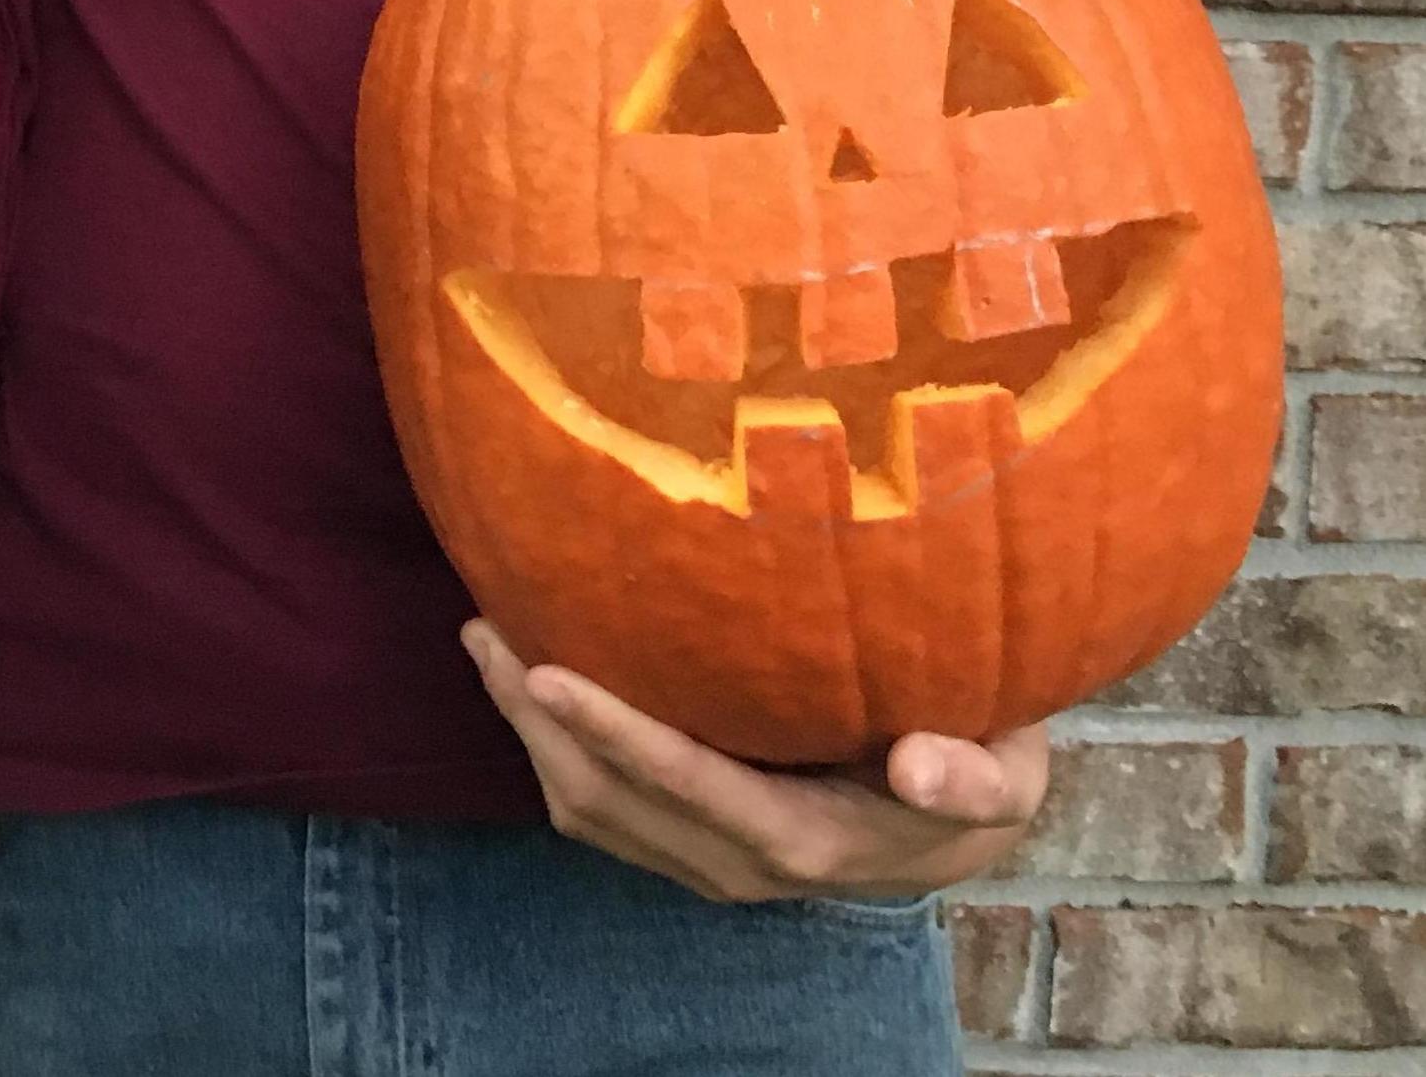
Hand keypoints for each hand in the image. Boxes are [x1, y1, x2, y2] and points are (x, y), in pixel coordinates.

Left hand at [464, 619, 1046, 903]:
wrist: (957, 826)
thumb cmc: (976, 766)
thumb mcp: (1005, 773)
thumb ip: (972, 775)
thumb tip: (916, 764)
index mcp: (809, 837)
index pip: (691, 785)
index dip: (616, 733)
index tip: (550, 671)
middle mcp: (743, 862)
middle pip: (612, 802)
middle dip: (538, 721)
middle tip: (486, 630)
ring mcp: (706, 859)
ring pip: (589, 810)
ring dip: (528, 733)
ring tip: (487, 639)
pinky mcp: (686, 841)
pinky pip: (599, 808)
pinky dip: (550, 747)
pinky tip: (527, 677)